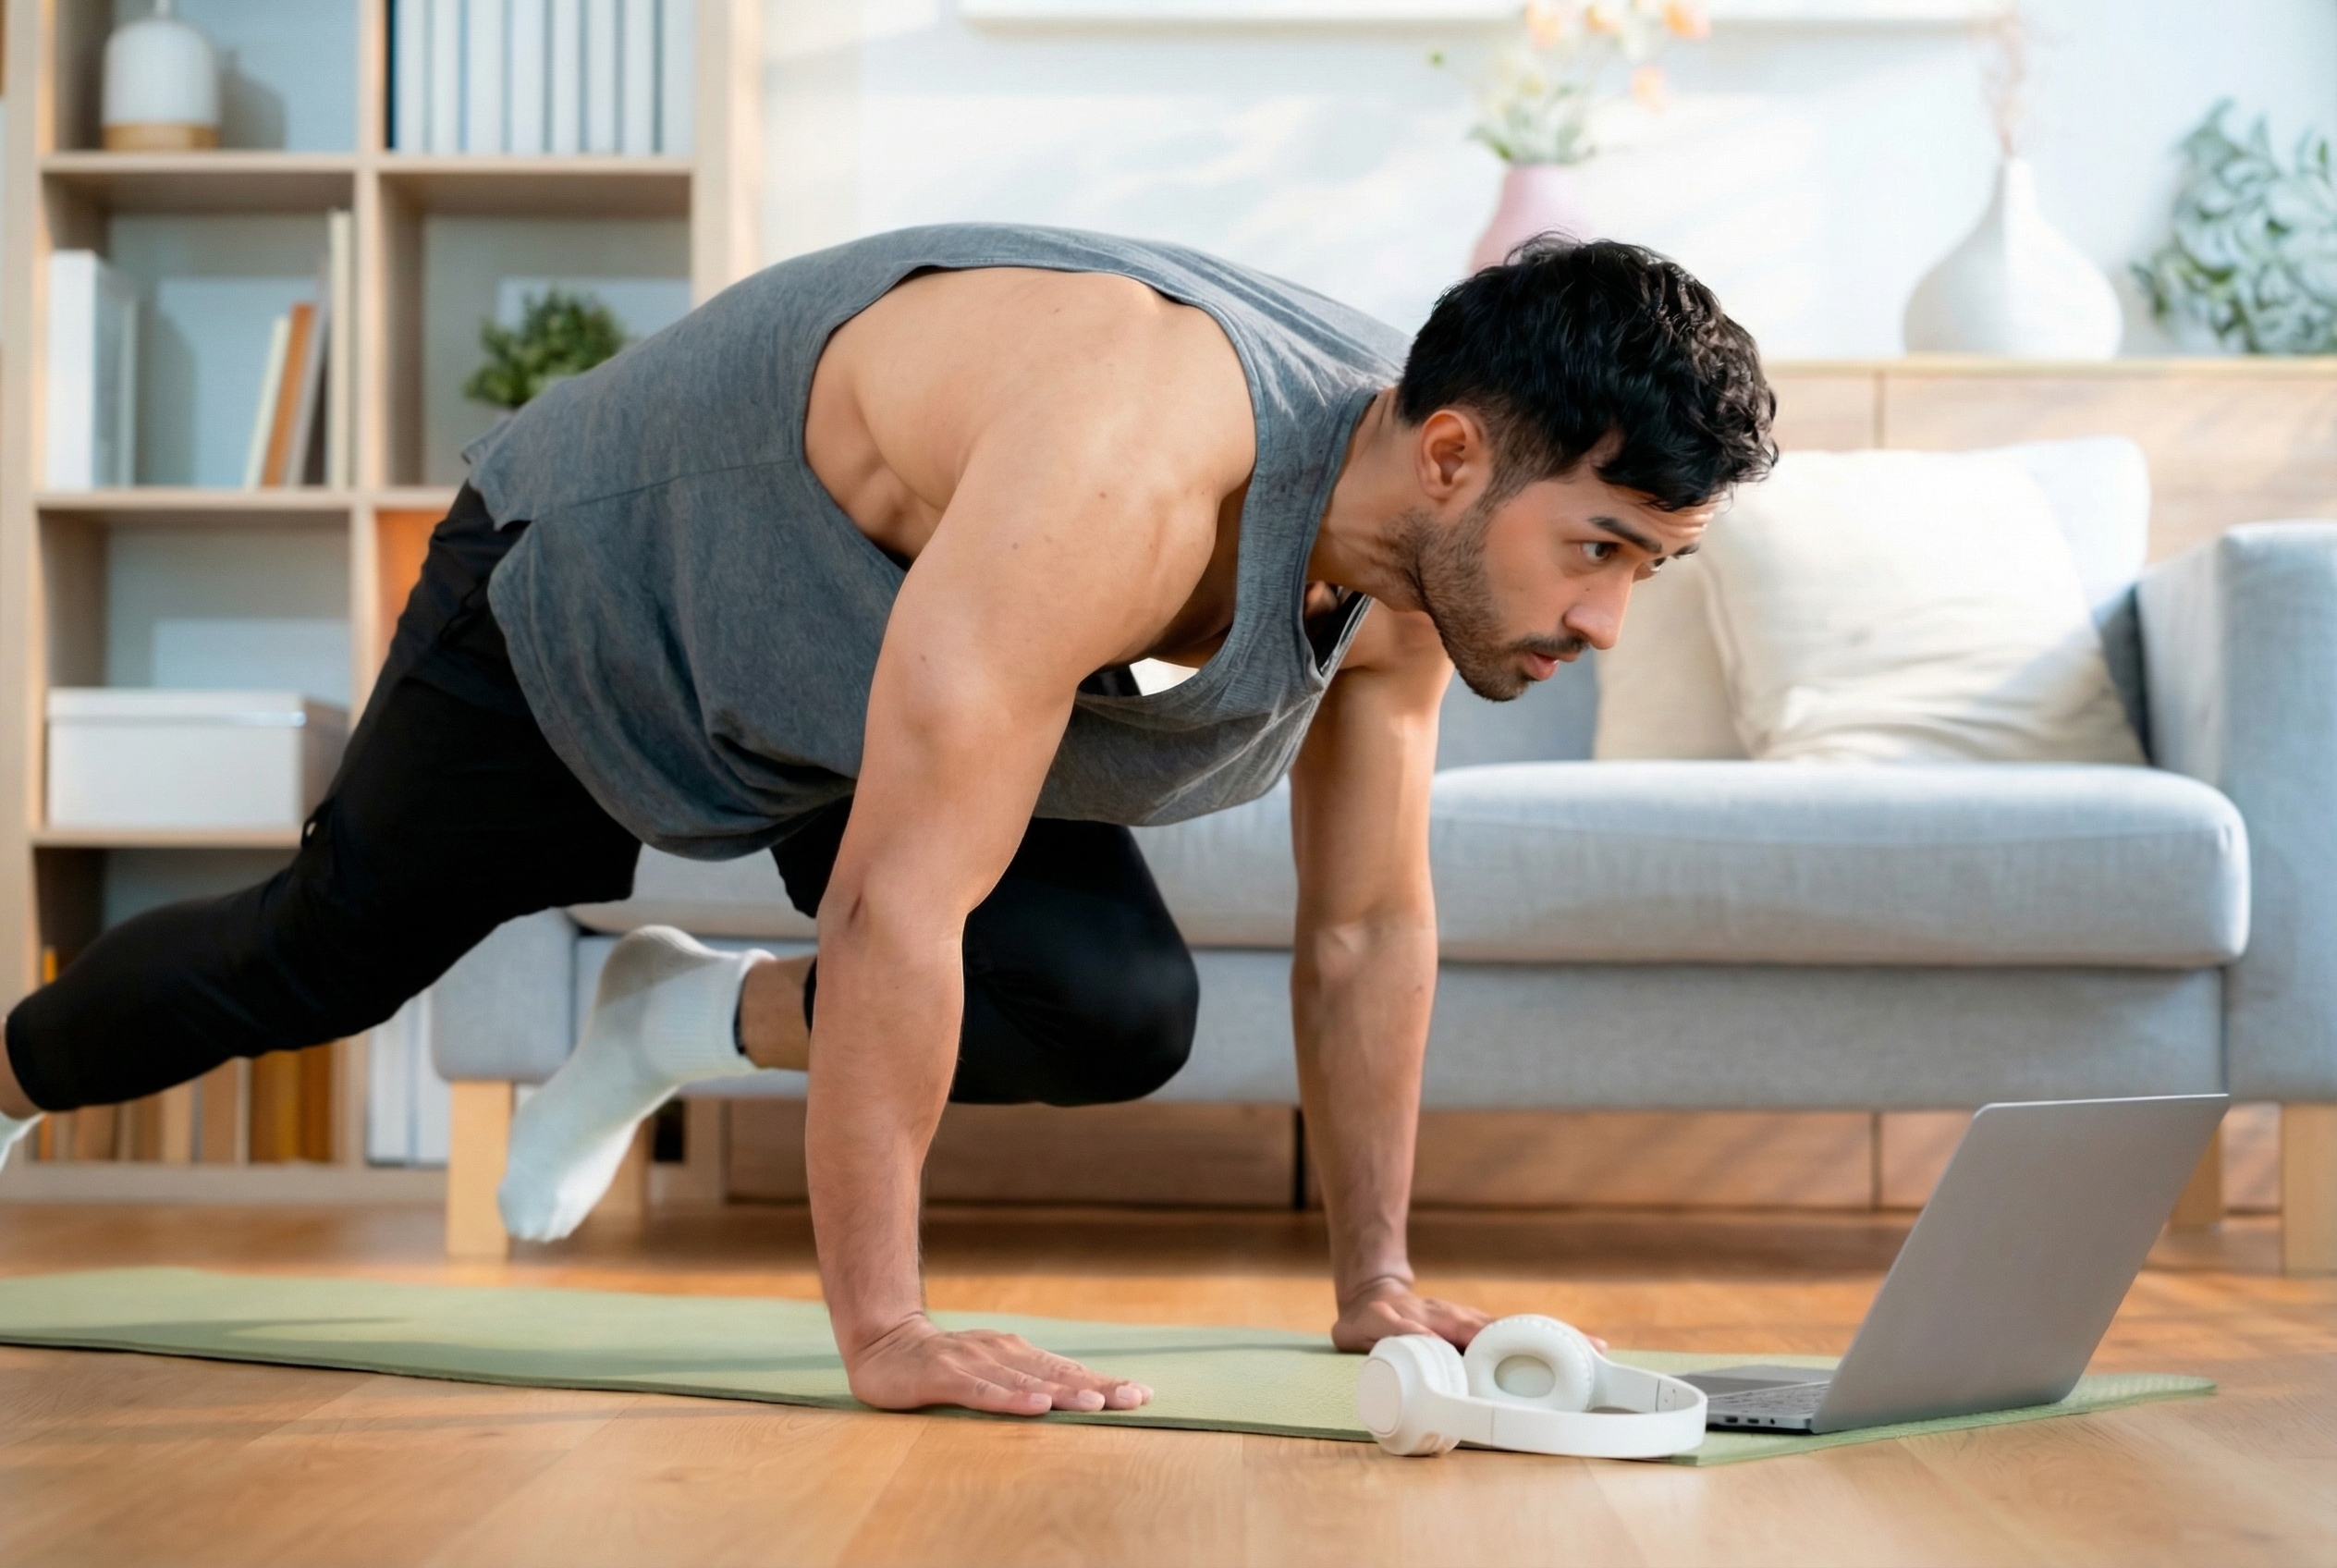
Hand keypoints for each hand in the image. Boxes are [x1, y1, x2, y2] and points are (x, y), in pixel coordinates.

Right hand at [845, 1315, 1153, 1416]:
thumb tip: (1079, 1389)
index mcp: (1016, 1353)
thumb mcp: (990, 1368)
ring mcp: (973, 1363)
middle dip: (1099, 1388)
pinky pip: (983, 1393)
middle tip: (1136, 1398)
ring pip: (1027, 1382)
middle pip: (1057, 1375)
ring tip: (1099, 1405)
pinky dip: (1011, 1400)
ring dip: (1064, 1394)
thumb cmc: (942, 1363)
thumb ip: (1026, 1378)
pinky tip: (1036, 1408)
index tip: (1143, 1394)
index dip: (1105, 1382)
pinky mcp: (945, 1377)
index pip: (1068, 1371)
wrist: (882, 1343)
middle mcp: (1001, 1354)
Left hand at [1330, 1282, 1609, 1354]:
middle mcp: (1466, 1320)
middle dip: (1554, 1337)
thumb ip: (1393, 1333)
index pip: (1486, 1334)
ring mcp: (1474, 1324)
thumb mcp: (1367, 1327)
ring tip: (1598, 1350)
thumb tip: (1429, 1343)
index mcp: (1444, 1322)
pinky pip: (1512, 1336)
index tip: (1550, 1350)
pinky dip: (1543, 1340)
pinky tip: (1576, 1349)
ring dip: (1557, 1339)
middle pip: (1515, 1330)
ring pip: (1519, 1331)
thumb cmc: (1369, 1319)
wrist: (1373, 1295)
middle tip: (1595, 1349)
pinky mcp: (1477, 1331)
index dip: (1516, 1341)